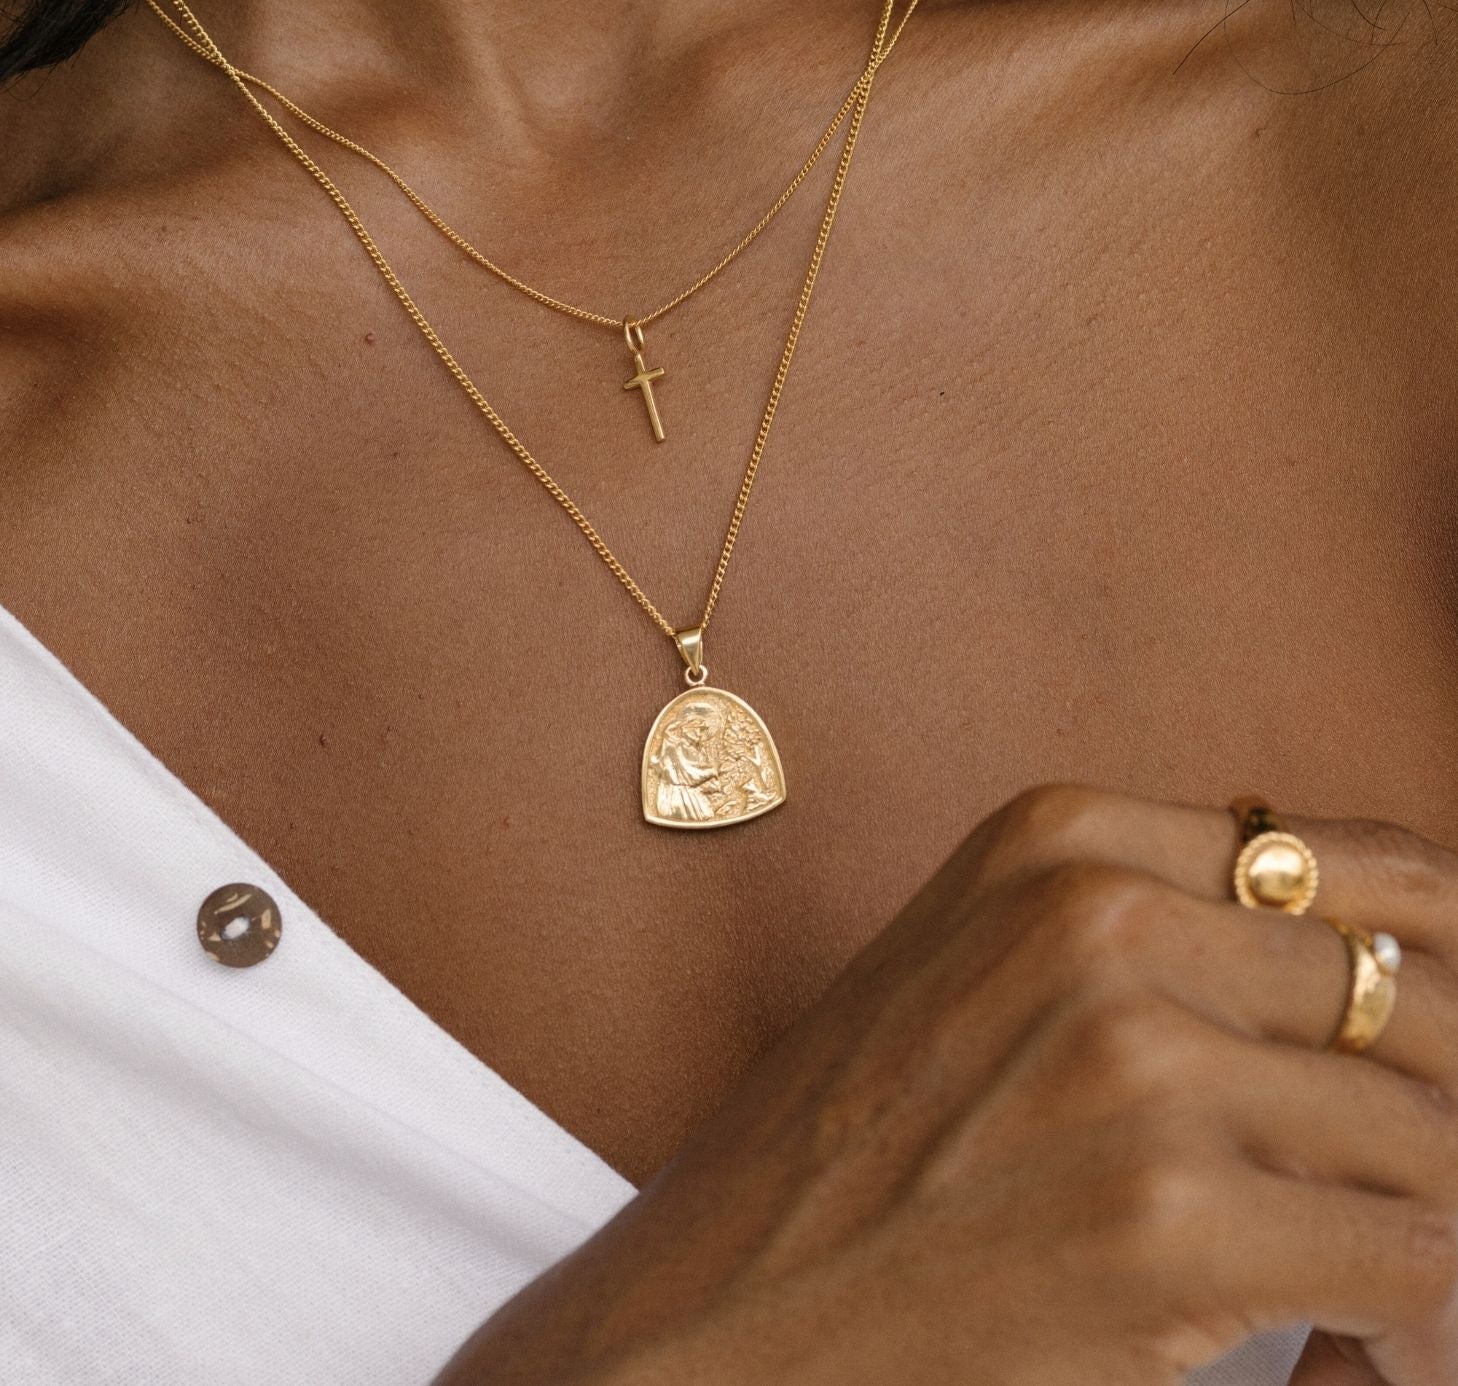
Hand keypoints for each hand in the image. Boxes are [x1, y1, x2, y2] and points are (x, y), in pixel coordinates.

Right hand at [436, 786, 1457, 1385]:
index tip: (1431, 1056)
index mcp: (1061, 839)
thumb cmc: (852, 1151)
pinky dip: (1421, 1327)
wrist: (716, 1306)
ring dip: (1436, 1222)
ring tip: (1388, 1294)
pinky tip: (1365, 1355)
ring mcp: (1131, 1058)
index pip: (1373, 868)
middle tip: (1422, 1186)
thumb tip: (1378, 983)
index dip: (1441, 970)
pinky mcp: (1163, 1218)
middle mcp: (1100, 917)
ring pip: (1431, 1134)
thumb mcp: (991, 974)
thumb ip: (1157, 943)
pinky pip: (1416, 1264)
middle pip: (1421, 993)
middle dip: (1448, 1100)